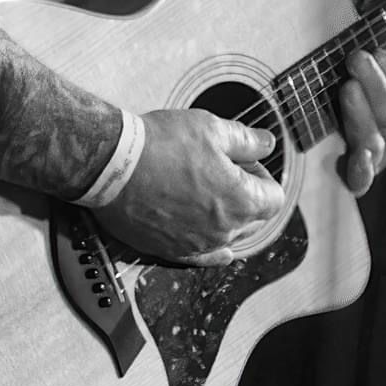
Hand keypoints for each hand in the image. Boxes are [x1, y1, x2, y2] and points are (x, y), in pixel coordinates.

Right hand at [99, 108, 284, 265]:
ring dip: (224, 215)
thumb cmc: (160, 145)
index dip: (262, 175)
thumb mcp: (212, 128)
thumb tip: (268, 144)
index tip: (245, 162)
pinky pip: (202, 257)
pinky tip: (219, 247)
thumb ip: (247, 140)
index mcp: (240, 202)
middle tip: (223, 170)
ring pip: (227, 236)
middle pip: (253, 219)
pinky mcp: (170, 251)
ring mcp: (196, 245)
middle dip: (246, 195)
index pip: (273, 198)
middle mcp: (223, 231)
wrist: (111, 165)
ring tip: (202, 189)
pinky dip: (211, 248)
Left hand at [337, 0, 385, 196]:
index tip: (381, 51)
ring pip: (378, 142)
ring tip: (344, 89)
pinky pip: (361, 179)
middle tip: (355, 58)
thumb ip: (380, 9)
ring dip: (362, 114)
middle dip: (378, 86)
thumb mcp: (358, 38)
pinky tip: (352, 158)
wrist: (301, 118)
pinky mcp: (350, 174)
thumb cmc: (340, 73)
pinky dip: (360, 170)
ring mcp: (373, 158)